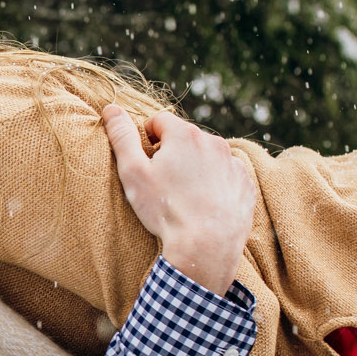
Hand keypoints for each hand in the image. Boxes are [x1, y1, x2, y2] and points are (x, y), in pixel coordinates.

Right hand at [102, 105, 255, 294]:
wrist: (206, 247)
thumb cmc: (165, 210)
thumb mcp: (133, 173)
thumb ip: (122, 137)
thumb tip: (111, 108)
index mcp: (184, 134)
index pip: (159, 121)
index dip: (147, 140)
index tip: (145, 164)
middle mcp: (213, 142)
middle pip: (185, 138)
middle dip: (172, 154)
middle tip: (162, 184)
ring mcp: (233, 163)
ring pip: (207, 156)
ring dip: (194, 168)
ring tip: (184, 197)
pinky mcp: (245, 184)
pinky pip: (226, 175)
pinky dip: (215, 184)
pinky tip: (204, 205)